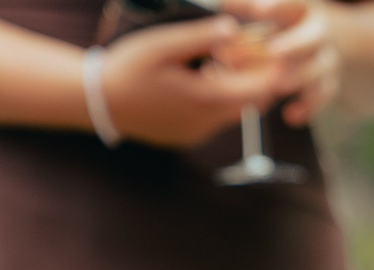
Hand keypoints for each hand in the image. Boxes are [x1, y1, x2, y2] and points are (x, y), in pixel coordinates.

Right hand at [98, 13, 302, 149]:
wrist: (100, 102)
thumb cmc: (128, 68)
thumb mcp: (162, 44)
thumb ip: (200, 37)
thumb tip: (233, 28)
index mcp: (205, 98)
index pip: (259, 90)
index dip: (271, 69)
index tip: (273, 50)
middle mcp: (207, 122)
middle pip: (253, 103)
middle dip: (257, 78)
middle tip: (248, 52)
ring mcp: (198, 133)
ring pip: (234, 111)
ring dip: (235, 88)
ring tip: (218, 61)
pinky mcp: (189, 137)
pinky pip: (215, 119)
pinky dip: (217, 99)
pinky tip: (199, 78)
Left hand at [231, 0, 342, 125]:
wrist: (335, 40)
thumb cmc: (291, 24)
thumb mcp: (274, 10)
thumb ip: (249, 10)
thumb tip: (222, 5)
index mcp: (304, 10)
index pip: (293, 4)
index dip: (276, 6)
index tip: (256, 10)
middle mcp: (319, 34)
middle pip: (312, 39)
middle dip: (294, 45)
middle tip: (273, 52)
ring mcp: (327, 60)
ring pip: (318, 71)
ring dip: (298, 78)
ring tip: (276, 86)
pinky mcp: (329, 84)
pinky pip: (321, 98)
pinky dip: (307, 108)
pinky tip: (289, 116)